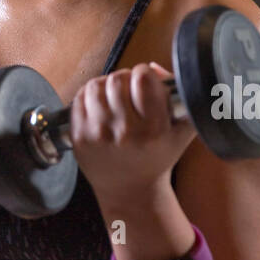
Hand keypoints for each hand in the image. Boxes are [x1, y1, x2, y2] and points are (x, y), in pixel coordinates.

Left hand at [69, 61, 195, 210]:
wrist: (130, 191)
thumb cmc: (157, 158)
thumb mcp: (181, 130)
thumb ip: (180, 96)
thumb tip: (153, 68)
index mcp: (153, 130)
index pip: (143, 78)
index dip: (145, 73)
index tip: (146, 81)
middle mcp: (125, 133)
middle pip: (117, 79)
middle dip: (125, 79)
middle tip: (129, 90)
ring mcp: (99, 135)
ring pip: (95, 85)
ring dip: (105, 85)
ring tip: (114, 97)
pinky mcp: (80, 137)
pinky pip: (79, 99)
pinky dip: (89, 96)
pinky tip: (100, 106)